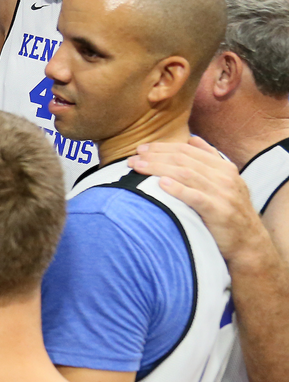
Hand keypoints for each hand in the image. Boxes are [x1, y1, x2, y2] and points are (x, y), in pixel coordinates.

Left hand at [126, 138, 256, 258]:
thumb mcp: (225, 181)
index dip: (161, 147)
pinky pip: (196, 197)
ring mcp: (223, 193)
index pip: (186, 150)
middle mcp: (224, 177)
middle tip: (133, 158)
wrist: (248, 242)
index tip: (140, 148)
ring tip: (138, 167)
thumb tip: (192, 139)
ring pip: (186, 174)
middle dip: (155, 156)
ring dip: (158, 168)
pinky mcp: (219, 211)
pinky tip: (161, 184)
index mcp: (223, 167)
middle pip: (182, 160)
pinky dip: (178, 189)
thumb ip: (209, 159)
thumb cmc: (228, 210)